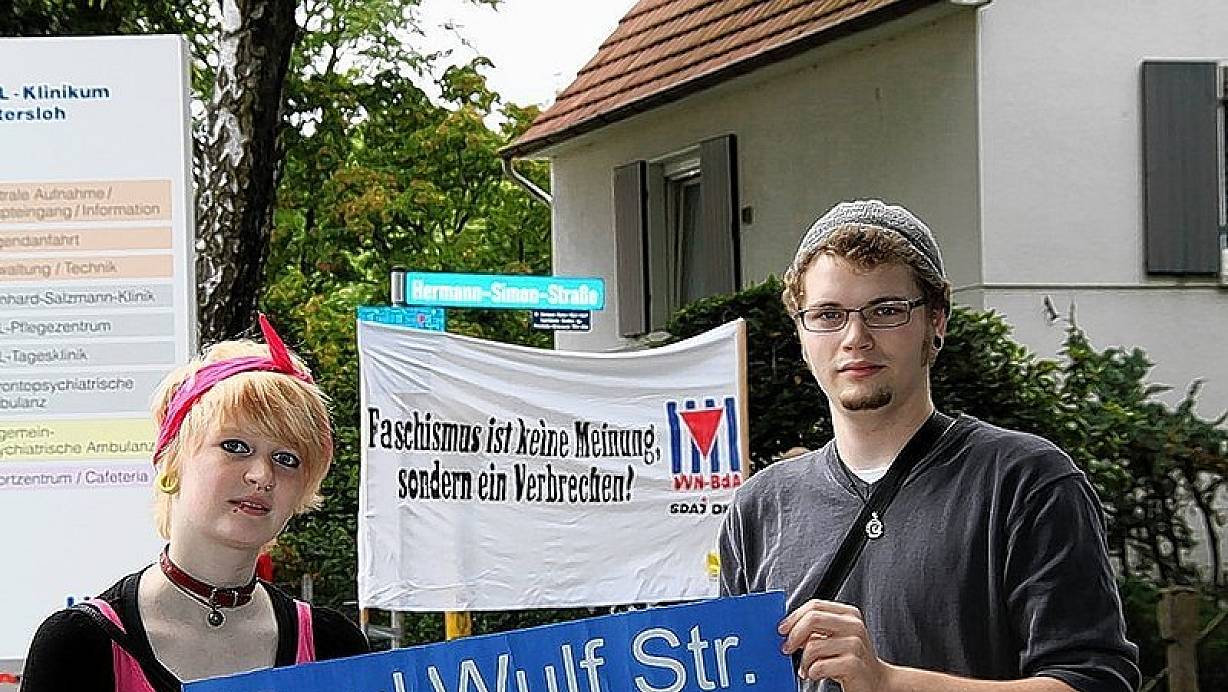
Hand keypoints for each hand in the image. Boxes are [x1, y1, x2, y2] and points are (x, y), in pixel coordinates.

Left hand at [779, 599, 893, 691]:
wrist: (876, 682)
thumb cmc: (850, 660)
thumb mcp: (834, 638)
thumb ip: (815, 630)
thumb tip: (787, 629)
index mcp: (848, 614)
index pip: (815, 605)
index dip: (794, 617)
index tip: (782, 629)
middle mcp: (854, 625)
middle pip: (813, 619)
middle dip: (794, 635)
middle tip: (786, 648)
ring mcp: (856, 644)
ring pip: (813, 646)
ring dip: (804, 661)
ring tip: (807, 668)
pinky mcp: (854, 664)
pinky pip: (819, 666)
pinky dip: (812, 672)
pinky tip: (816, 674)